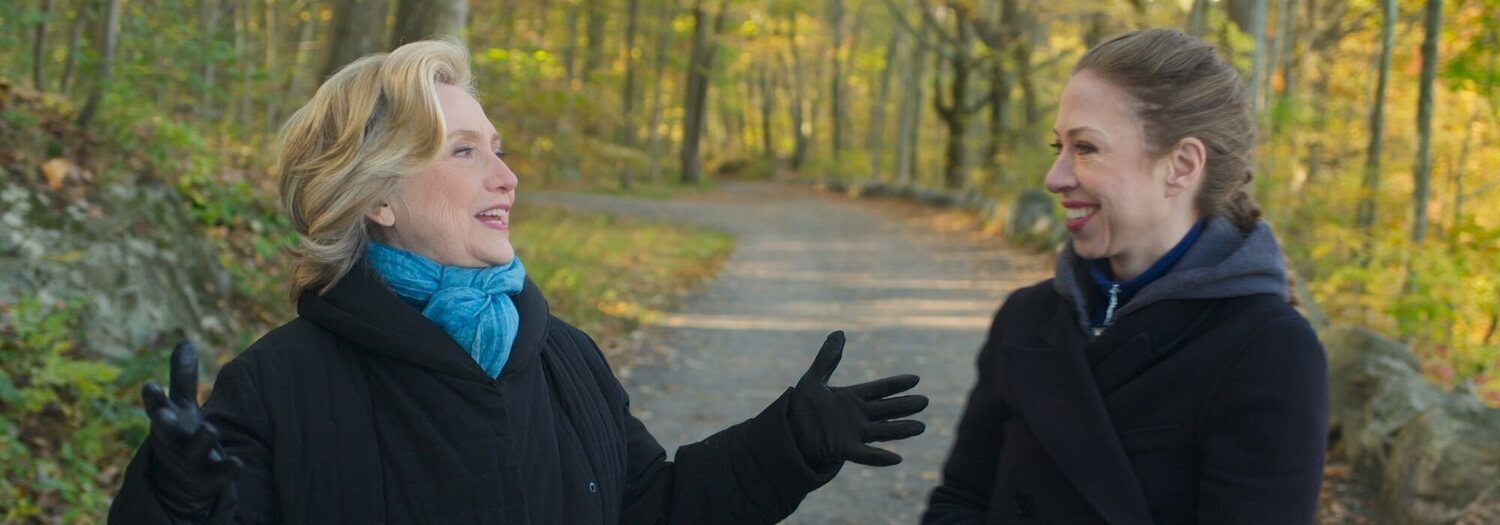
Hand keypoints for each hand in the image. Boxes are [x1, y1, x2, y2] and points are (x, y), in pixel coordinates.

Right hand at [140, 341, 241, 516]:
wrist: (179, 484)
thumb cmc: (180, 434)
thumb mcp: (181, 406)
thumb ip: (182, 376)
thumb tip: (186, 340)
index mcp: (167, 421)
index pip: (156, 407)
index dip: (153, 398)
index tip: (149, 385)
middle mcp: (175, 441)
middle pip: (166, 432)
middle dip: (163, 423)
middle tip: (160, 416)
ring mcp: (191, 461)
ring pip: (194, 452)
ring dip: (202, 441)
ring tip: (211, 429)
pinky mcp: (208, 478)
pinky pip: (217, 475)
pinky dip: (226, 470)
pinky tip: (238, 463)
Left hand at [788, 331, 928, 466]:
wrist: (790, 433)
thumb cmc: (802, 406)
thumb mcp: (813, 380)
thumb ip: (827, 359)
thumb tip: (840, 332)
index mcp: (852, 397)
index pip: (879, 389)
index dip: (896, 384)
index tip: (915, 379)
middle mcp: (858, 415)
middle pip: (887, 409)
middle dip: (905, 405)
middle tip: (924, 401)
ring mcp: (854, 433)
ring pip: (883, 431)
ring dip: (901, 430)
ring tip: (920, 427)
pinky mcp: (846, 450)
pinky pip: (866, 455)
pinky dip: (880, 457)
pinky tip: (897, 458)